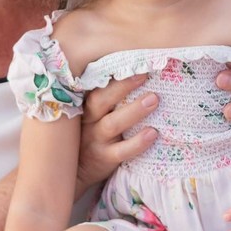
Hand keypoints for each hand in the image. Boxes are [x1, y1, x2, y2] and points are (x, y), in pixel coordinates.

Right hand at [75, 74, 156, 194]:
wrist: (76, 171)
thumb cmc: (91, 134)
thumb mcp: (92, 114)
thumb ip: (106, 96)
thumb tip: (138, 71)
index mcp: (86, 105)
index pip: (95, 85)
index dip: (111, 73)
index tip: (130, 59)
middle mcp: (88, 120)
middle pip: (101, 100)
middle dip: (123, 86)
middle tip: (145, 74)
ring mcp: (96, 139)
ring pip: (113, 124)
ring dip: (134, 111)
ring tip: (154, 99)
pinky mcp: (105, 158)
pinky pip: (122, 151)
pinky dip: (137, 142)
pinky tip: (153, 133)